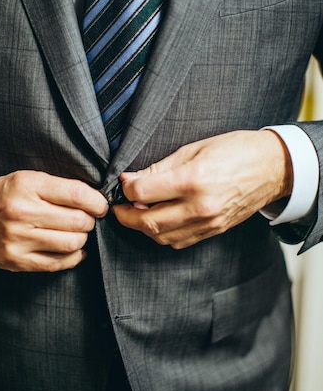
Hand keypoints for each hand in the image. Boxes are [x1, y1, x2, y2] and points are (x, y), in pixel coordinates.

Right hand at [0, 170, 107, 271]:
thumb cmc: (5, 194)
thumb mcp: (28, 179)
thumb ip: (60, 187)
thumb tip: (96, 200)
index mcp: (27, 186)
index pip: (77, 194)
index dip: (97, 201)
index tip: (101, 205)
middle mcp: (22, 212)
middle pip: (78, 221)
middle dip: (90, 220)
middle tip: (87, 218)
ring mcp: (18, 239)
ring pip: (71, 243)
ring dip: (82, 238)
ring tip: (77, 232)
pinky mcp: (17, 260)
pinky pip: (57, 263)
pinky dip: (73, 257)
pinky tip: (73, 249)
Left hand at [112, 130, 292, 248]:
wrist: (272, 168)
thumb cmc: (234, 151)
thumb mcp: (193, 149)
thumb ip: (160, 168)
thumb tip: (132, 179)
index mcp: (193, 180)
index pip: (143, 192)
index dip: (125, 188)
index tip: (123, 182)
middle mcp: (200, 206)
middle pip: (148, 222)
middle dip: (126, 215)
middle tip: (118, 206)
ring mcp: (208, 223)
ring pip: (161, 237)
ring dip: (143, 227)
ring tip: (137, 212)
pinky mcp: (214, 231)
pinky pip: (179, 241)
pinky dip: (162, 234)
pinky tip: (158, 220)